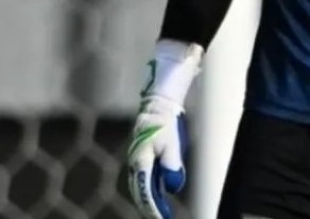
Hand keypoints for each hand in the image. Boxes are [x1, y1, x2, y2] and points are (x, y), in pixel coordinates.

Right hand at [126, 41, 203, 218]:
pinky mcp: (144, 152)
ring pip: (142, 184)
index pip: (146, 192)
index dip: (154, 208)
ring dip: (150, 198)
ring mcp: (139, 157)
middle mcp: (136, 162)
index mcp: (141, 161)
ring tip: (160, 210)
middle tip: (162, 217)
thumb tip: (173, 188)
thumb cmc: (166, 121)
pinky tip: (160, 192)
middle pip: (141, 191)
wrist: (159, 102)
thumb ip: (172, 166)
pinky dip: (151, 186)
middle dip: (150, 206)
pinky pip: (146, 175)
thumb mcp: (173, 144)